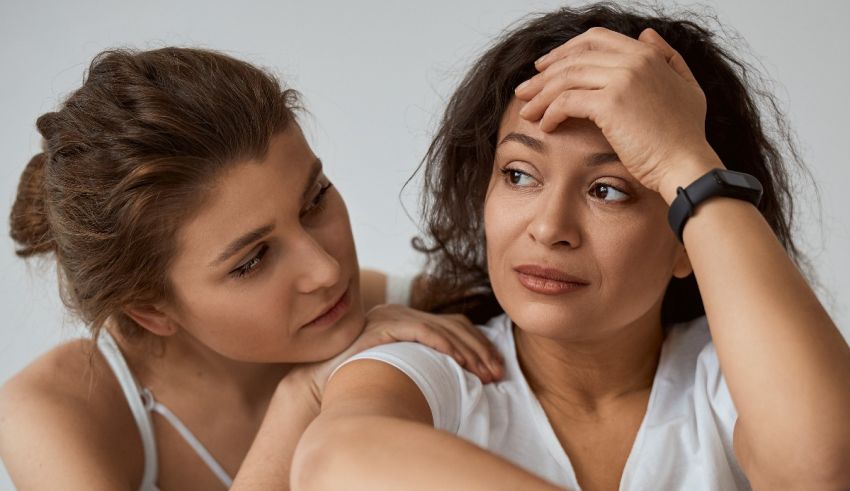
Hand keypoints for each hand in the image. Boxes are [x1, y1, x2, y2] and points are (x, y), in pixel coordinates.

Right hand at [297, 305, 504, 398]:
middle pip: (454, 326)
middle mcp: (401, 313)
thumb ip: (424, 368)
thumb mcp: (402, 372)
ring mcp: (391, 316)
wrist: (321, 385)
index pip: (455, 326)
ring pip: (442, 329)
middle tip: (497, 374)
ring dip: (468, 351)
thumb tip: (460, 382)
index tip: (496, 370)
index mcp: (408, 321)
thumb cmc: (360, 382)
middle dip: (481, 351)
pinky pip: (420, 331)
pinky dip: (443, 345)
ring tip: (483, 373)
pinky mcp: (382, 325)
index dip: (479, 346)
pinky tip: (459, 361)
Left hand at [514, 27, 723, 199]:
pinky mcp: (610, 104)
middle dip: (544, 73)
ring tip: (526, 111)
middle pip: (574, 58)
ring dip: (540, 95)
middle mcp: (633, 60)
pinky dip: (550, 113)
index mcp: (646, 55)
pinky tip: (546, 126)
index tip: (546, 67)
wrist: (686, 165)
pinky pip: (566, 101)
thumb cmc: (685, 137)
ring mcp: (621, 79)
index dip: (566, 51)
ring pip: (565, 78)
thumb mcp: (686, 87)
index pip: (595, 40)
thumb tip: (646, 35)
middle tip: (525, 90)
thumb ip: (667, 58)